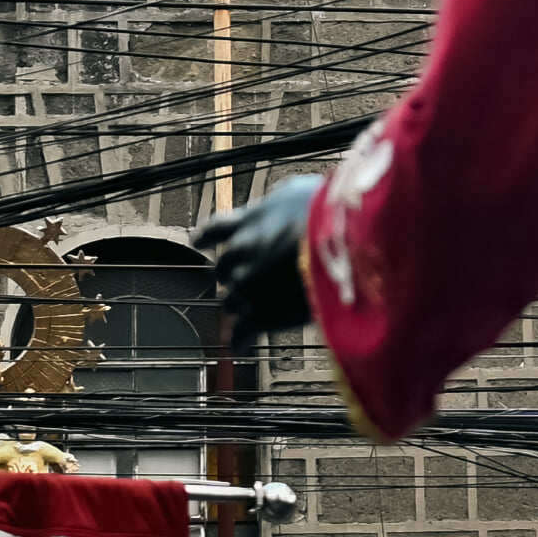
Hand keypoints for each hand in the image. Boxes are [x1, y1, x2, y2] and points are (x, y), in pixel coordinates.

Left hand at [190, 175, 320, 340]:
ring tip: (254, 310)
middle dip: (233, 275)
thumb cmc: (325, 213)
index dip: (206, 237)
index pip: (216, 229)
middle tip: (248, 281)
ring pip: (230, 301)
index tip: (198, 242)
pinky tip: (241, 344)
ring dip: (241, 305)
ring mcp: (247, 285)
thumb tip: (280, 204)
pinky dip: (240, 338)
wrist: (339, 245)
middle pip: (223, 270)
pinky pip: (241, 332)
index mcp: (249, 221)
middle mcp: (241, 252)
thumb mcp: (300, 192)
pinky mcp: (260, 315)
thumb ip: (281, 202)